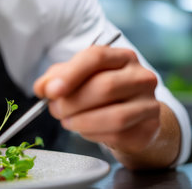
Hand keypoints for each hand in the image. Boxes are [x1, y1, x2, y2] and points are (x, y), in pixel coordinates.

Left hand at [34, 45, 178, 168]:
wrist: (132, 118)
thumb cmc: (100, 93)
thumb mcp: (76, 78)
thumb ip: (56, 79)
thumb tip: (41, 88)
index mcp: (121, 57)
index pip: (96, 57)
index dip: (71, 73)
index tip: (51, 91)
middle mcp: (140, 76)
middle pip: (104, 86)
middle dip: (72, 102)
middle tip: (55, 110)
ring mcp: (149, 102)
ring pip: (114, 116)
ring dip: (82, 122)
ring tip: (67, 121)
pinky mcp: (149, 128)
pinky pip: (118, 134)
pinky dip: (93, 135)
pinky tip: (85, 130)